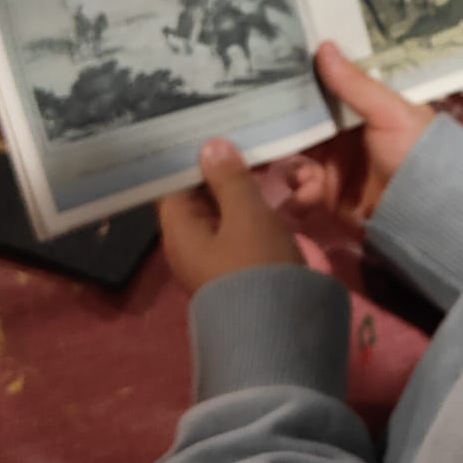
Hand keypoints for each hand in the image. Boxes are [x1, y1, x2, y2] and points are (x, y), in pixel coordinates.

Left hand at [158, 139, 305, 292]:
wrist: (280, 332)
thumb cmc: (256, 266)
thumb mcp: (246, 215)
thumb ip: (229, 178)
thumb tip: (209, 146)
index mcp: (179, 229)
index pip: (174, 182)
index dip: (193, 156)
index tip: (215, 130)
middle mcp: (190, 243)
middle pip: (202, 196)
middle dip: (226, 169)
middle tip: (249, 139)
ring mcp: (216, 256)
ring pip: (227, 211)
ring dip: (248, 188)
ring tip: (274, 162)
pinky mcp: (241, 265)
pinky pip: (244, 229)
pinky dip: (259, 209)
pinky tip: (288, 193)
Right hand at [289, 41, 435, 227]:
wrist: (421, 212)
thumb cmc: (412, 152)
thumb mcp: (389, 112)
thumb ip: (354, 84)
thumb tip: (323, 46)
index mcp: (366, 108)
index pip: (331, 86)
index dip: (306, 78)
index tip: (275, 64)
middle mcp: (347, 132)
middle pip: (307, 119)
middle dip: (284, 118)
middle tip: (254, 111)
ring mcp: (336, 163)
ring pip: (297, 151)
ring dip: (288, 156)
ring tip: (290, 163)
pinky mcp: (328, 193)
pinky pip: (302, 186)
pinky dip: (301, 189)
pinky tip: (310, 189)